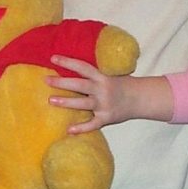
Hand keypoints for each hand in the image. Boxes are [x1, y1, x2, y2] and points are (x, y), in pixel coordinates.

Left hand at [47, 56, 173, 132]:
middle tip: (46, 80)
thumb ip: (94, 74)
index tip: (53, 58)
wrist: (140, 99)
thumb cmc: (122, 85)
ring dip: (66, 102)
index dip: (68, 61)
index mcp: (102, 77)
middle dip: (62, 82)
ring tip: (51, 100)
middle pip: (79, 85)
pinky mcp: (107, 118)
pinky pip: (92, 124)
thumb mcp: (110, 75)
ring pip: (83, 103)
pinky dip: (81, 128)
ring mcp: (104, 105)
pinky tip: (69, 130)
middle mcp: (102, 90)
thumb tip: (72, 66)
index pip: (82, 67)